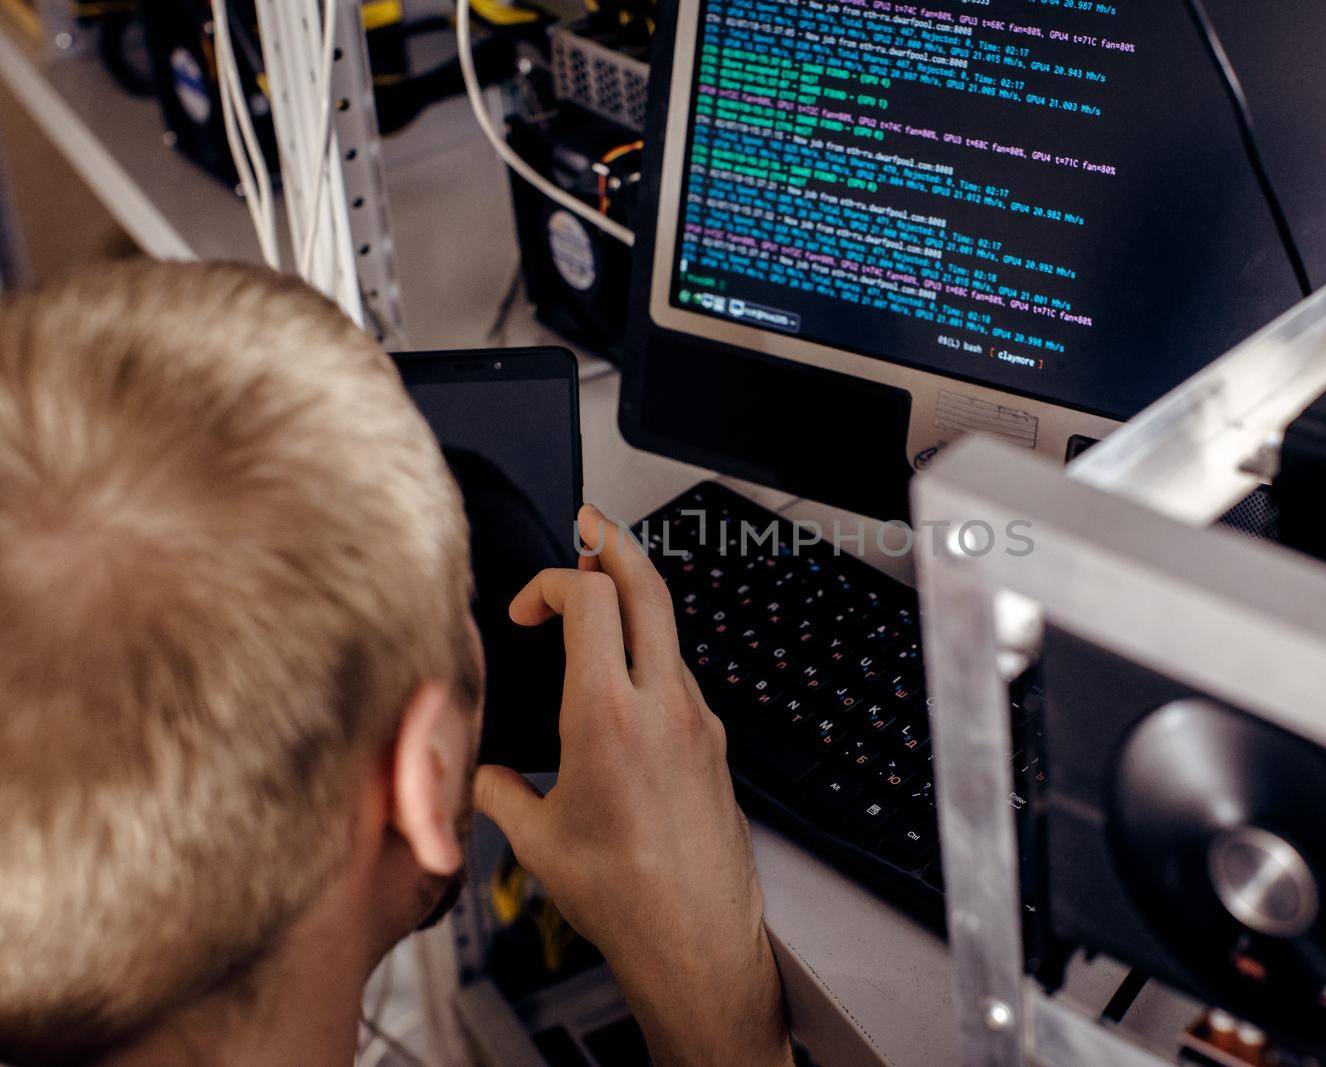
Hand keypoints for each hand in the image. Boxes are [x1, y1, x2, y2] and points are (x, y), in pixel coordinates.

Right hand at [473, 504, 791, 1066]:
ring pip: (669, 631)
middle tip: (590, 520)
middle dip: (615, 540)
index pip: (589, 596)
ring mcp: (697, 720)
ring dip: (634, 604)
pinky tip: (625, 683)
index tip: (527, 605)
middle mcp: (662, 705)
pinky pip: (682, 677)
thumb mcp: (535, 839)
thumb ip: (496, 791)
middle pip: (648, 586)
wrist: (696, 936)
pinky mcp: (715, 743)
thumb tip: (480, 775)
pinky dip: (651, 656)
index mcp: (607, 715)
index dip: (551, 579)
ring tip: (601, 599)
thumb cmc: (625, 896)